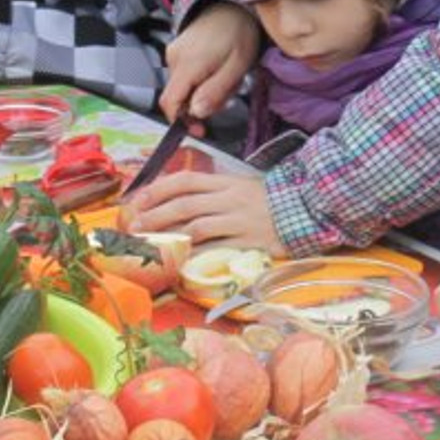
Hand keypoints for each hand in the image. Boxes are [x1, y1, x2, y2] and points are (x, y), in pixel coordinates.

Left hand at [128, 172, 279, 253]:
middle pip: (185, 204)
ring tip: (153, 245)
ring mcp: (238, 219)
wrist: (305, 210)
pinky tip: (180, 260)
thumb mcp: (240, 186)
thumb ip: (213, 190)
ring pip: (197, 225)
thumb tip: (177, 199)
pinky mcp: (248, 240)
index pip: (185, 180)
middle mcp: (229, 198)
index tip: (138, 200)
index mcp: (225, 181)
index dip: (158, 189)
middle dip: (156, 215)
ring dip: (171, 235)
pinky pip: (216, 247)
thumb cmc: (267, 201)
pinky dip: (195, 254)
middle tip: (134, 227)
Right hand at [160, 3, 260, 132]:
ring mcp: (173, 53)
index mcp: (187, 64)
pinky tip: (218, 70)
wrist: (231, 3)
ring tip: (226, 77)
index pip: (170, 102)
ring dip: (203, 92)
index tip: (200, 130)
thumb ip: (215, 92)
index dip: (181, 121)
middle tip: (227, 95)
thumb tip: (196, 113)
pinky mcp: (177, 50)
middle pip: (178, 97)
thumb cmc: (238, 32)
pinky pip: (184, 75)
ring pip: (183, 87)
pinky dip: (200, 80)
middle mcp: (174, 59)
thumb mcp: (236, 67)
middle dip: (201, 104)